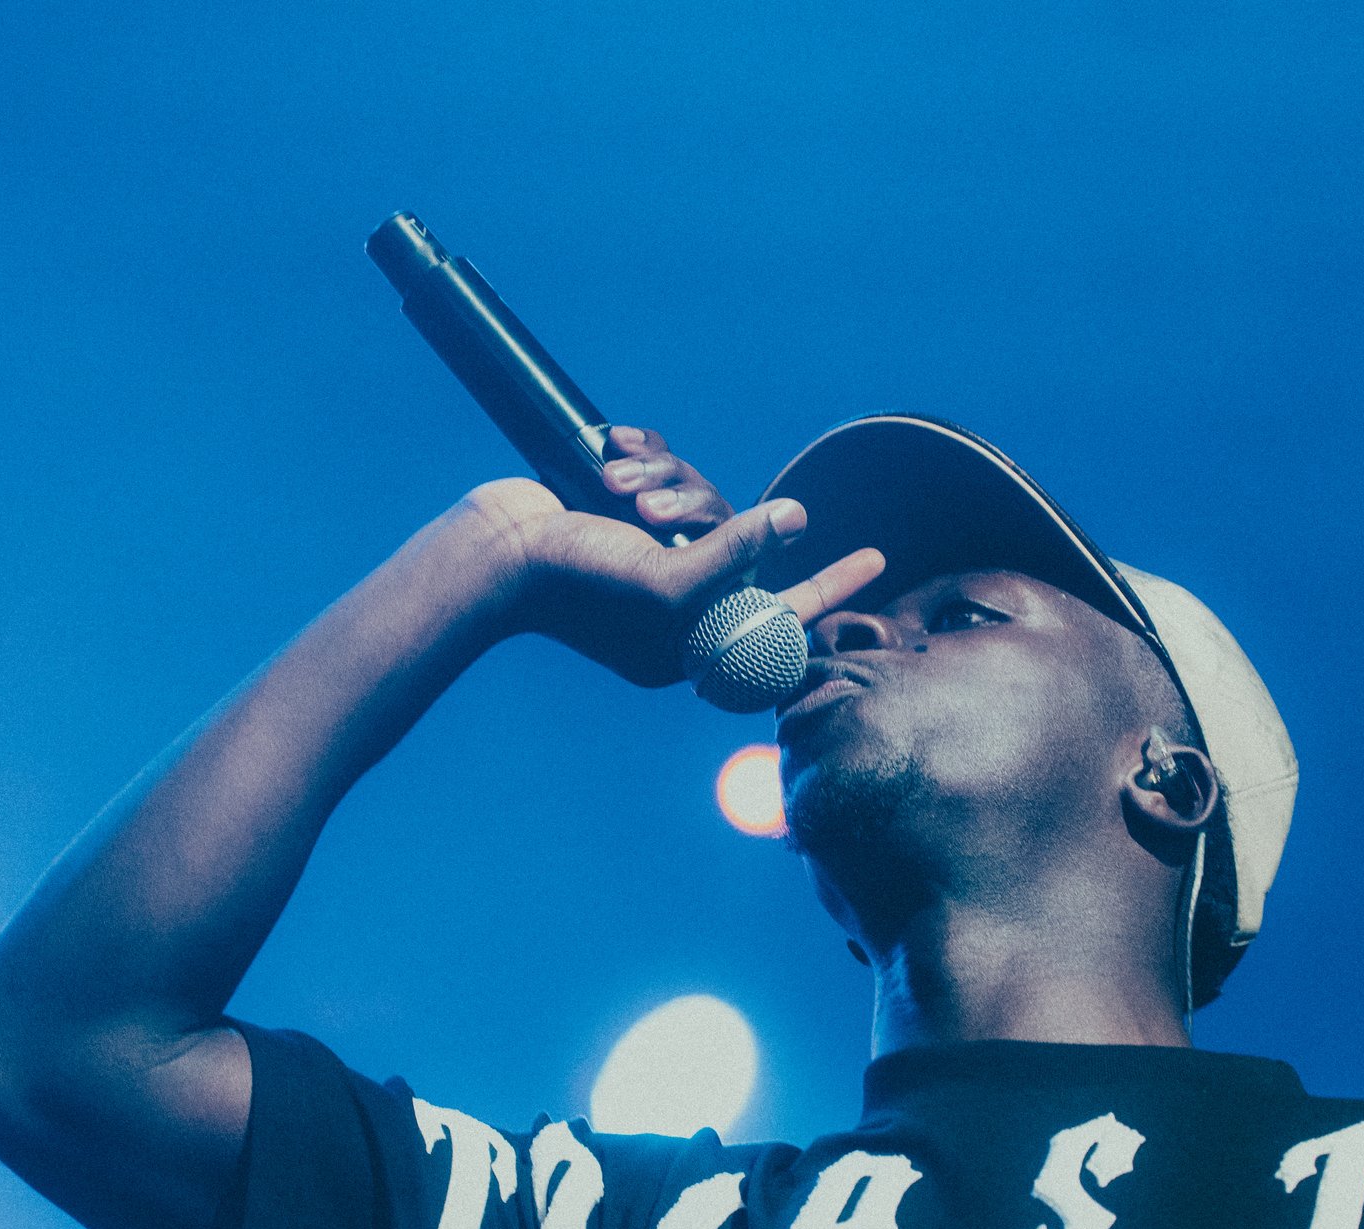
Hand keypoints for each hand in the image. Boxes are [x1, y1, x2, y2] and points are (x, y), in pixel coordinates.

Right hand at [451, 427, 885, 687]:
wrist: (487, 551)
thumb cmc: (574, 585)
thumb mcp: (668, 582)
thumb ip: (737, 554)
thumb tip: (796, 517)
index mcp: (688, 644)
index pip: (779, 615)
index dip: (828, 585)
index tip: (876, 559)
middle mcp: (673, 602)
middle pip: (735, 540)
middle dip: (695, 507)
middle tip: (642, 507)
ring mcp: (645, 556)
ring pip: (698, 498)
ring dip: (661, 480)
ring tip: (611, 482)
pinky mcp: (621, 513)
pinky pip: (663, 473)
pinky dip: (642, 455)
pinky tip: (610, 449)